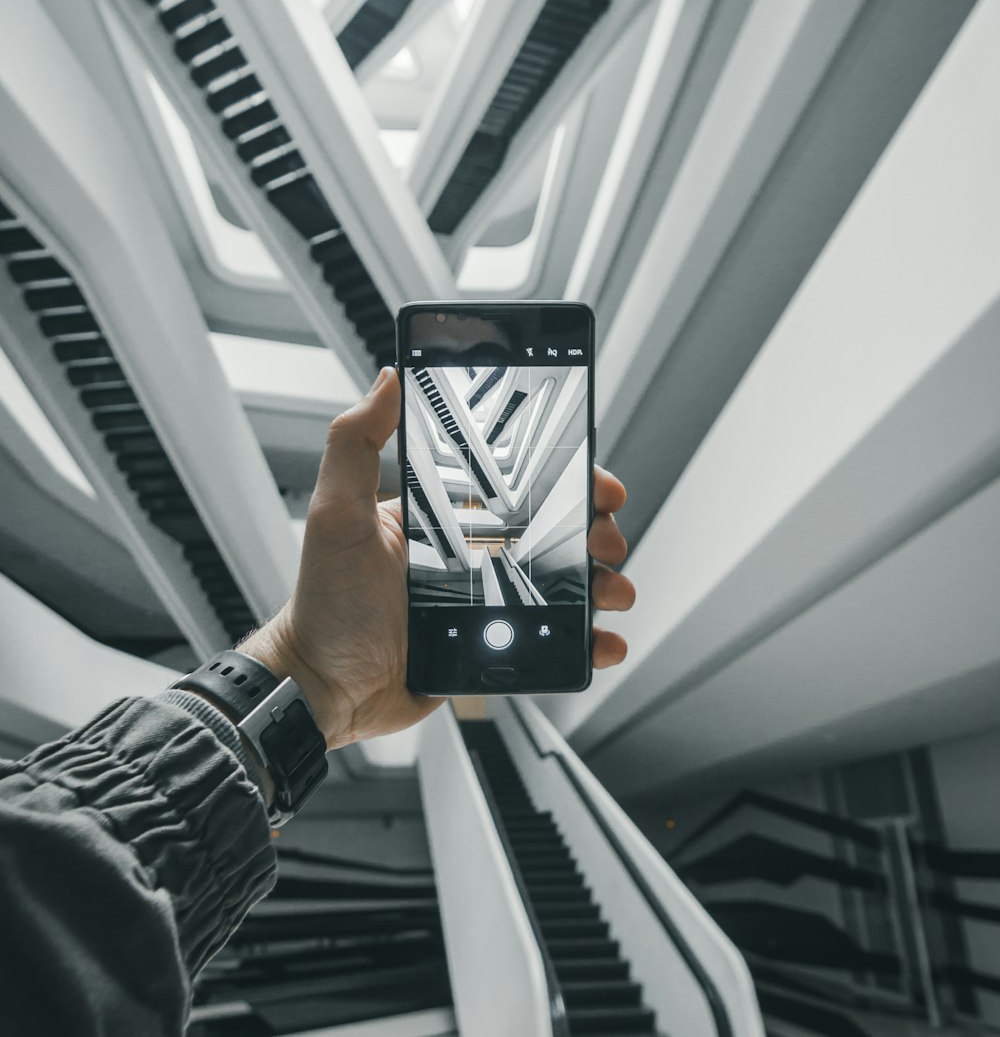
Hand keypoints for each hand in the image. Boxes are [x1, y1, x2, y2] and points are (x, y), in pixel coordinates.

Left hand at [243, 367, 634, 749]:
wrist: (325, 688)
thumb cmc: (325, 603)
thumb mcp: (335, 511)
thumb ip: (356, 442)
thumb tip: (387, 378)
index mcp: (443, 516)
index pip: (517, 484)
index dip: (564, 477)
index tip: (597, 479)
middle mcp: (470, 554)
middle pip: (555, 531)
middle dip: (595, 530)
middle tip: (606, 539)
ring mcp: (487, 602)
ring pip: (563, 585)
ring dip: (602, 584)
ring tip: (612, 591)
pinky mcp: (494, 647)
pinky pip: (552, 642)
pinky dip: (587, 641)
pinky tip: (603, 640)